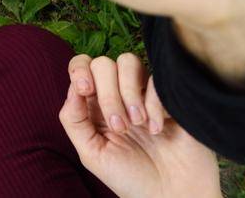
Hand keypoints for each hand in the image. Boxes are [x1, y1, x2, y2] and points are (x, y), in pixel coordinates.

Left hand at [62, 55, 219, 197]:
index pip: (82, 66)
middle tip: (120, 127)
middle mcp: (119, 94)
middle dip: (107, 94)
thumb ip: (74, 120)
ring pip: (128, 61)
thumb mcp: (93, 154)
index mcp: (95, 105)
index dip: (79, 70)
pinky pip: (157, 80)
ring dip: (128, 91)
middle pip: (103, 63)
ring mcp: (145, 94)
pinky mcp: (170, 97)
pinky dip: (154, 103)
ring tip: (137, 123)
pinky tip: (157, 129)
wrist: (172, 196)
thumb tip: (72, 89)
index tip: (85, 90)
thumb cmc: (131, 178)